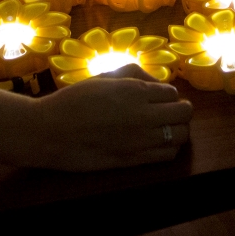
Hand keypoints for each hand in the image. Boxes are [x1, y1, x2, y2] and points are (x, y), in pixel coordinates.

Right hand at [25, 68, 192, 169]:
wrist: (50, 132)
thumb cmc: (74, 100)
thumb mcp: (104, 76)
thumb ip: (134, 75)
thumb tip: (157, 83)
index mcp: (134, 91)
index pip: (172, 92)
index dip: (167, 94)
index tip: (158, 97)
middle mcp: (143, 115)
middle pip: (184, 113)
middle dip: (180, 110)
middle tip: (169, 111)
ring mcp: (140, 140)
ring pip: (181, 136)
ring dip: (178, 129)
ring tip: (166, 127)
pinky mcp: (133, 161)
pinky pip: (168, 155)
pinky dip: (170, 147)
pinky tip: (158, 143)